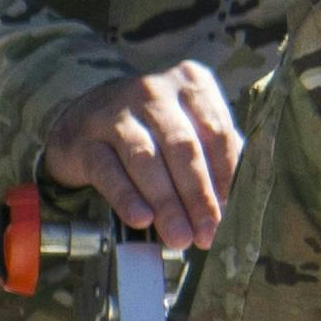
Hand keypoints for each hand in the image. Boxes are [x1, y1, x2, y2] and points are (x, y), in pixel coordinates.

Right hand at [38, 62, 242, 251]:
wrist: (83, 121)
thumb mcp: (187, 127)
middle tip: (207, 234)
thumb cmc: (151, 129)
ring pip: (147, 159)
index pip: (217, 132)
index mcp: (190, 83)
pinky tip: (142, 220)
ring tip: (179, 237)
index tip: (230, 214)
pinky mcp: (86, 139)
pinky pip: (109, 171)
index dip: (226, 177)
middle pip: (183, 147)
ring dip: (167, 203)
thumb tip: (237, 201)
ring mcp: (116, 112)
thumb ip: (215, 155)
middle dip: (198, 195)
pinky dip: (127, 197)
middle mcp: (153, 91)